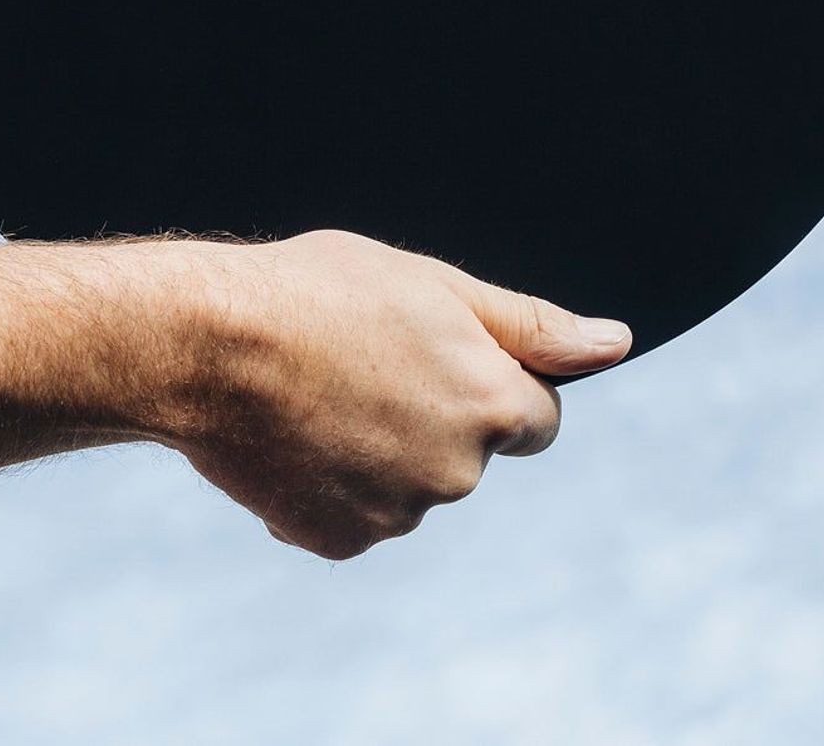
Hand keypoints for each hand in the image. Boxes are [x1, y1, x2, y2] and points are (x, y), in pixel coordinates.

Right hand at [161, 228, 631, 560]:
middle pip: (473, 449)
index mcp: (491, 404)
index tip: (441, 352)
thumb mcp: (435, 284)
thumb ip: (531, 324)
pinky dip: (338, 480)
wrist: (207, 344)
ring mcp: (396, 514)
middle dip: (438, 412)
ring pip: (413, 481)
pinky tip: (297, 430)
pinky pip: (358, 511)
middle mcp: (457, 473)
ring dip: (386, 447)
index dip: (495, 377)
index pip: (538, 414)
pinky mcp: (337, 539)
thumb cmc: (320, 292)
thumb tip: (616, 343)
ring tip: (324, 388)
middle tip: (369, 357)